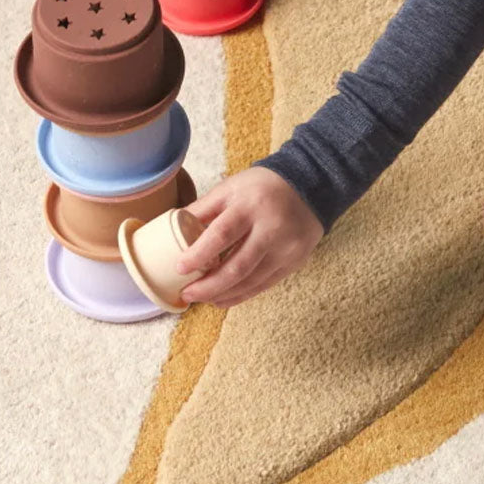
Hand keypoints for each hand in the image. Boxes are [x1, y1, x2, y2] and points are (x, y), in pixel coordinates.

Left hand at [177, 167, 323, 307]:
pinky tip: (223, 298)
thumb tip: (173, 226)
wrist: (311, 185)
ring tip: (202, 298)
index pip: (222, 234)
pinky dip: (241, 295)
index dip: (199, 255)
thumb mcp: (231, 187)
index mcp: (251, 206)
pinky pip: (264, 285)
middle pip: (237, 267)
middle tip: (187, 293)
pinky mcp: (294, 262)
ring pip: (251, 281)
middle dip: (208, 286)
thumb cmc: (263, 186)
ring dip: (222, 294)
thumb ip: (204, 208)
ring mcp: (286, 248)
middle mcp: (271, 229)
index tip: (180, 268)